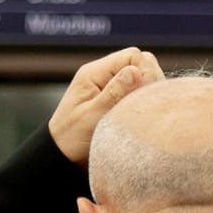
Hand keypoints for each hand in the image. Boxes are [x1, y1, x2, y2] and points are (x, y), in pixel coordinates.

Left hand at [48, 47, 164, 163]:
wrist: (62, 156)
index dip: (146, 71)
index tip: (145, 95)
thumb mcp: (91, 117)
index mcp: (94, 73)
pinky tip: (141, 115)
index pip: (133, 56)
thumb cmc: (71, 138)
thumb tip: (135, 71)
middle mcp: (103, 75)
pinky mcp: (116, 99)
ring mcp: (110, 86)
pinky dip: (143, 101)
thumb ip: (113, 94)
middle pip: (141, 64)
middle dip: (150, 81)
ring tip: (141, 112)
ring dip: (147, 92)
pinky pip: (139, 92)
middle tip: (145, 105)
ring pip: (143, 78)